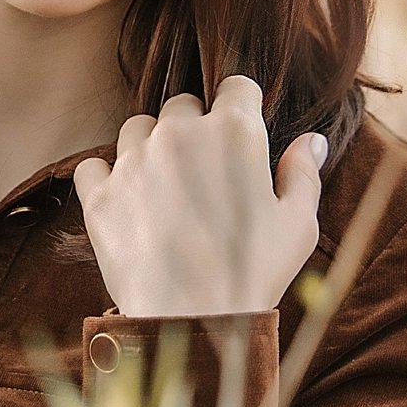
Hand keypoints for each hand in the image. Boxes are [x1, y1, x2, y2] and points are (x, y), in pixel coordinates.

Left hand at [71, 76, 325, 317]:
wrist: (192, 320)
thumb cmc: (254, 273)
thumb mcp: (297, 224)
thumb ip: (303, 174)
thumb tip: (312, 141)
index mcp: (234, 131)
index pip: (237, 86)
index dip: (242, 108)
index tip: (241, 134)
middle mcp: (179, 133)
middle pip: (183, 105)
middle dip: (194, 129)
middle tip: (204, 173)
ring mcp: (133, 161)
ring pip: (137, 128)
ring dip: (150, 148)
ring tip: (165, 190)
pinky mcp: (99, 194)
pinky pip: (93, 166)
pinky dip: (106, 179)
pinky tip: (125, 203)